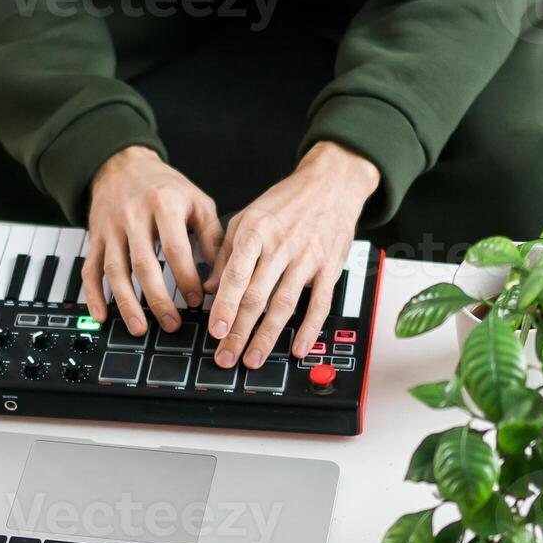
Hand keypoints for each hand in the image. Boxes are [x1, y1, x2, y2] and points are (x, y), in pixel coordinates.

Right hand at [82, 146, 222, 336]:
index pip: (176, 249)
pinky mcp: (95, 238)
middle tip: (172, 323)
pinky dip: (92, 295)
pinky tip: (101, 315)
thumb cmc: (163, 186)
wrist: (122, 165)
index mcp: (163, 204)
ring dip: (126, 303)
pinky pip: (89, 269)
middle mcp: (133, 216)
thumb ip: (211, 234)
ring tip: (140, 327)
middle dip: (158, 299)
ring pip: (115, 271)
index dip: (187, 278)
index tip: (197, 300)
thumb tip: (220, 272)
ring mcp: (110, 229)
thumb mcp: (196, 200)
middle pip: (144, 264)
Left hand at [205, 142, 378, 368]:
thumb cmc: (286, 200)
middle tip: (226, 357)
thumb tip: (211, 288)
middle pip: (257, 297)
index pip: (236, 275)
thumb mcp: (247, 217)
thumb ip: (227, 253)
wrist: (331, 183)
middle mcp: (281, 246)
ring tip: (253, 359)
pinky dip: (310, 328)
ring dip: (268, 337)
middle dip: (239, 332)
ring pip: (285, 304)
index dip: (225, 306)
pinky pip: (320, 303)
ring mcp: (307, 258)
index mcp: (256, 232)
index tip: (216, 331)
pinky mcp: (330, 267)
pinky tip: (298, 348)